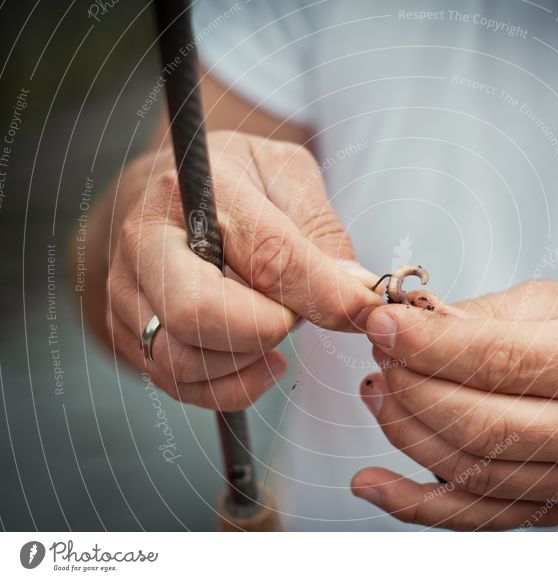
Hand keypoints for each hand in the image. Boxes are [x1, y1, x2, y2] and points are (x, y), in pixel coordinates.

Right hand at [106, 131, 380, 409]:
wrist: (172, 195)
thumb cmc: (239, 182)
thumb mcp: (289, 177)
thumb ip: (322, 232)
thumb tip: (357, 292)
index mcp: (198, 186)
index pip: (266, 254)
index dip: (323, 293)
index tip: (364, 310)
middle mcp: (146, 238)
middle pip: (198, 312)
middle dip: (266, 330)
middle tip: (295, 317)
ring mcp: (126, 289)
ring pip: (184, 360)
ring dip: (249, 362)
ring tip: (278, 332)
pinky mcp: (124, 330)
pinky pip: (177, 384)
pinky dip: (231, 386)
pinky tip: (260, 360)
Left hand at [352, 281, 557, 529]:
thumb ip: (487, 313)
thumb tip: (413, 322)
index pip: (499, 358)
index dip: (427, 342)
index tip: (380, 322)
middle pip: (477, 422)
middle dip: (409, 385)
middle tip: (380, 352)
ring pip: (465, 470)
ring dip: (402, 429)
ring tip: (378, 387)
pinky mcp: (549, 512)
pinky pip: (469, 518)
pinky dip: (410, 504)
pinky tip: (368, 481)